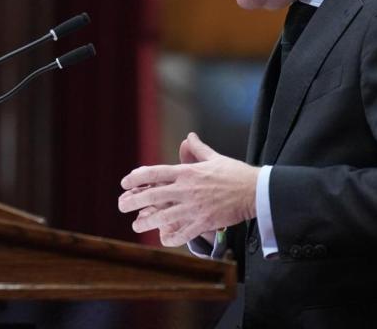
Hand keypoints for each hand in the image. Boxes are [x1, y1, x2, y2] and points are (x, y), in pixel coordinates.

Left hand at [118, 132, 259, 246]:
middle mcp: (187, 189)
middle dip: (133, 201)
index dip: (136, 177)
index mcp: (187, 172)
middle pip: (153, 195)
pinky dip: (171, 237)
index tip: (125, 181)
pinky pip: (183, 233)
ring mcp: (195, 207)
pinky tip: (163, 239)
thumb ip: (197, 149)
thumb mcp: (214, 158)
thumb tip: (189, 137)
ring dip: (147, 222)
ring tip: (136, 225)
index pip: (155, 173)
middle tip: (121, 205)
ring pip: (163, 217)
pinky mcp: (204, 222)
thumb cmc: (235, 173)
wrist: (256, 191)